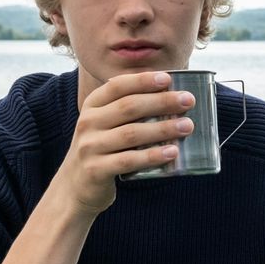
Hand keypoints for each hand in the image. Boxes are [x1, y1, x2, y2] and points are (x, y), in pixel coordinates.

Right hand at [55, 72, 195, 215]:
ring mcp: (90, 146)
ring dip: (162, 128)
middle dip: (162, 101)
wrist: (76, 185)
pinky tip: (172, 152)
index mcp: (93, 105)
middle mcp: (88, 122)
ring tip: (187, 126)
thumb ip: (128, 109)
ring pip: (131, 133)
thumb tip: (172, 95)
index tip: (168, 79)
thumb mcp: (106, 123)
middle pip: (129, 107)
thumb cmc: (102, 149)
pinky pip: (128, 160)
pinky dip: (152, 156)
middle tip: (188, 101)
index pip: (118, 86)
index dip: (143, 81)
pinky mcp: (96, 170)